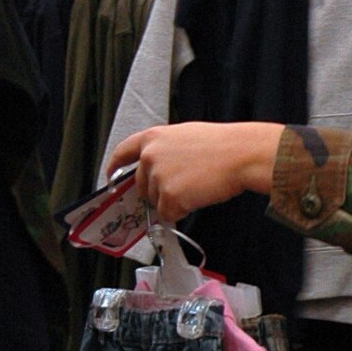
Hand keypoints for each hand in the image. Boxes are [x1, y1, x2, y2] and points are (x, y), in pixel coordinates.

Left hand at [106, 122, 283, 223]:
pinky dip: (184, 211)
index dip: (115, 167)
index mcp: (152, 137)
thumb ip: (164, 150)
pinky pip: (170, 214)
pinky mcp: (169, 197)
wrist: (239, 155)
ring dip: (174, 201)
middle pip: (142, 186)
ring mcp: (158, 178)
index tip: (112, 178)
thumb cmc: (220, 145)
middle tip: (183, 187)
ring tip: (197, 186)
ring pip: (158, 202)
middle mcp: (149, 156)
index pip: (122, 153)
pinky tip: (199, 195)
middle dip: (158, 192)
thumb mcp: (184, 136)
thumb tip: (157, 169)